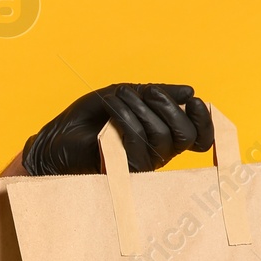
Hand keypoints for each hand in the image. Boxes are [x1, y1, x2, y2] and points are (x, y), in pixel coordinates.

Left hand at [21, 83, 213, 175]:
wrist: (56, 138)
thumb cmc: (89, 117)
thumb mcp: (126, 95)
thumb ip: (156, 93)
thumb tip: (189, 92)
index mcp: (163, 136)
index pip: (199, 138)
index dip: (205, 121)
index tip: (196, 100)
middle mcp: (157, 153)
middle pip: (184, 136)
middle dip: (168, 107)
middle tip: (148, 91)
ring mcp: (142, 164)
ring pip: (160, 136)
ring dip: (140, 107)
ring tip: (118, 95)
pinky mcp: (124, 170)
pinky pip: (136, 141)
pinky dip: (125, 116)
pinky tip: (111, 105)